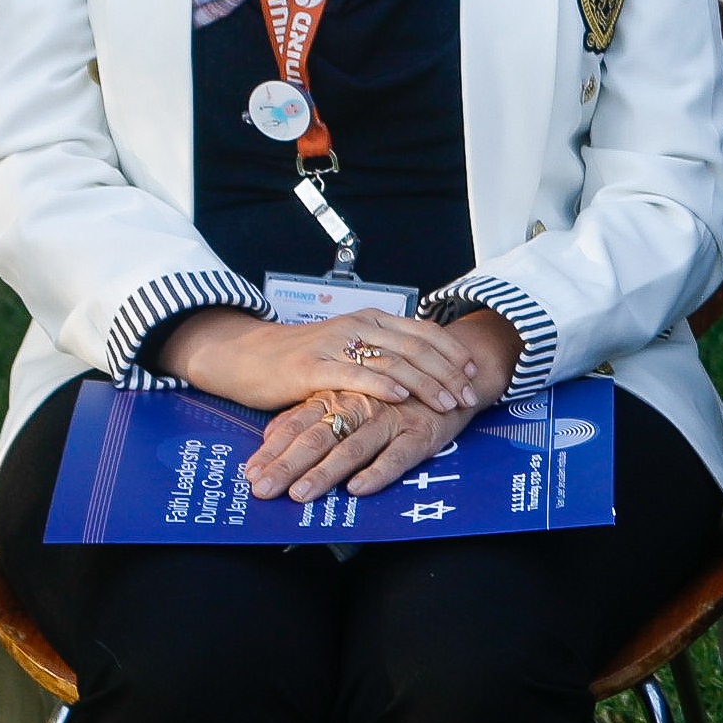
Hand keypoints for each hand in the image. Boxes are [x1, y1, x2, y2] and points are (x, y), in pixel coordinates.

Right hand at [161, 306, 486, 417]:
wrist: (247, 357)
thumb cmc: (302, 358)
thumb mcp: (349, 349)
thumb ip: (382, 354)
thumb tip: (424, 368)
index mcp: (371, 320)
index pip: (424, 332)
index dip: (453, 353)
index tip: (475, 374)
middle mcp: (358, 326)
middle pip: (416, 348)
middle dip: (449, 374)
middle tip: (471, 396)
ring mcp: (335, 344)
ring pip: (392, 361)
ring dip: (426, 383)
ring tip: (448, 402)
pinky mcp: (313, 366)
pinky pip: (354, 374)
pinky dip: (381, 385)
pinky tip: (401, 398)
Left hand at [246, 387, 467, 503]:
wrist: (451, 372)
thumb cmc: (392, 391)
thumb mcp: (346, 396)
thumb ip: (308, 414)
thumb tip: (270, 434)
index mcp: (336, 397)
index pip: (296, 424)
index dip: (272, 450)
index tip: (250, 475)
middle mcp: (359, 406)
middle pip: (317, 437)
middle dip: (287, 465)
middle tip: (264, 490)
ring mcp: (390, 419)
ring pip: (353, 447)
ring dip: (325, 472)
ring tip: (302, 494)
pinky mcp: (421, 433)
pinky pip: (399, 455)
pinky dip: (378, 472)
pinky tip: (358, 488)